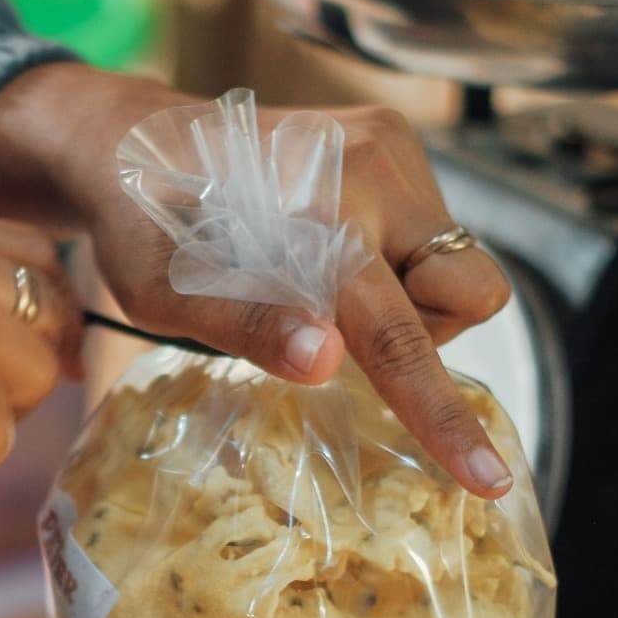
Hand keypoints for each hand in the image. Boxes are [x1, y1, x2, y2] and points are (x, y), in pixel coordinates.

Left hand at [0, 64, 514, 496]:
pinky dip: (392, 263)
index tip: (486, 477)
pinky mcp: (391, 140)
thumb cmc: (142, 230)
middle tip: (337, 329)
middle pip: (469, 289)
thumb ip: (247, 326)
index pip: (400, 332)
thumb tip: (325, 362)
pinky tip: (328, 253)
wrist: (131, 142)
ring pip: (454, 265)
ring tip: (319, 284)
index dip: (440, 412)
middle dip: (425, 332)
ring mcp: (389, 145)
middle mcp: (373, 168)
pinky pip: (431, 231)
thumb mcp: (165, 295)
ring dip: (402, 298)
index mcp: (318, 216)